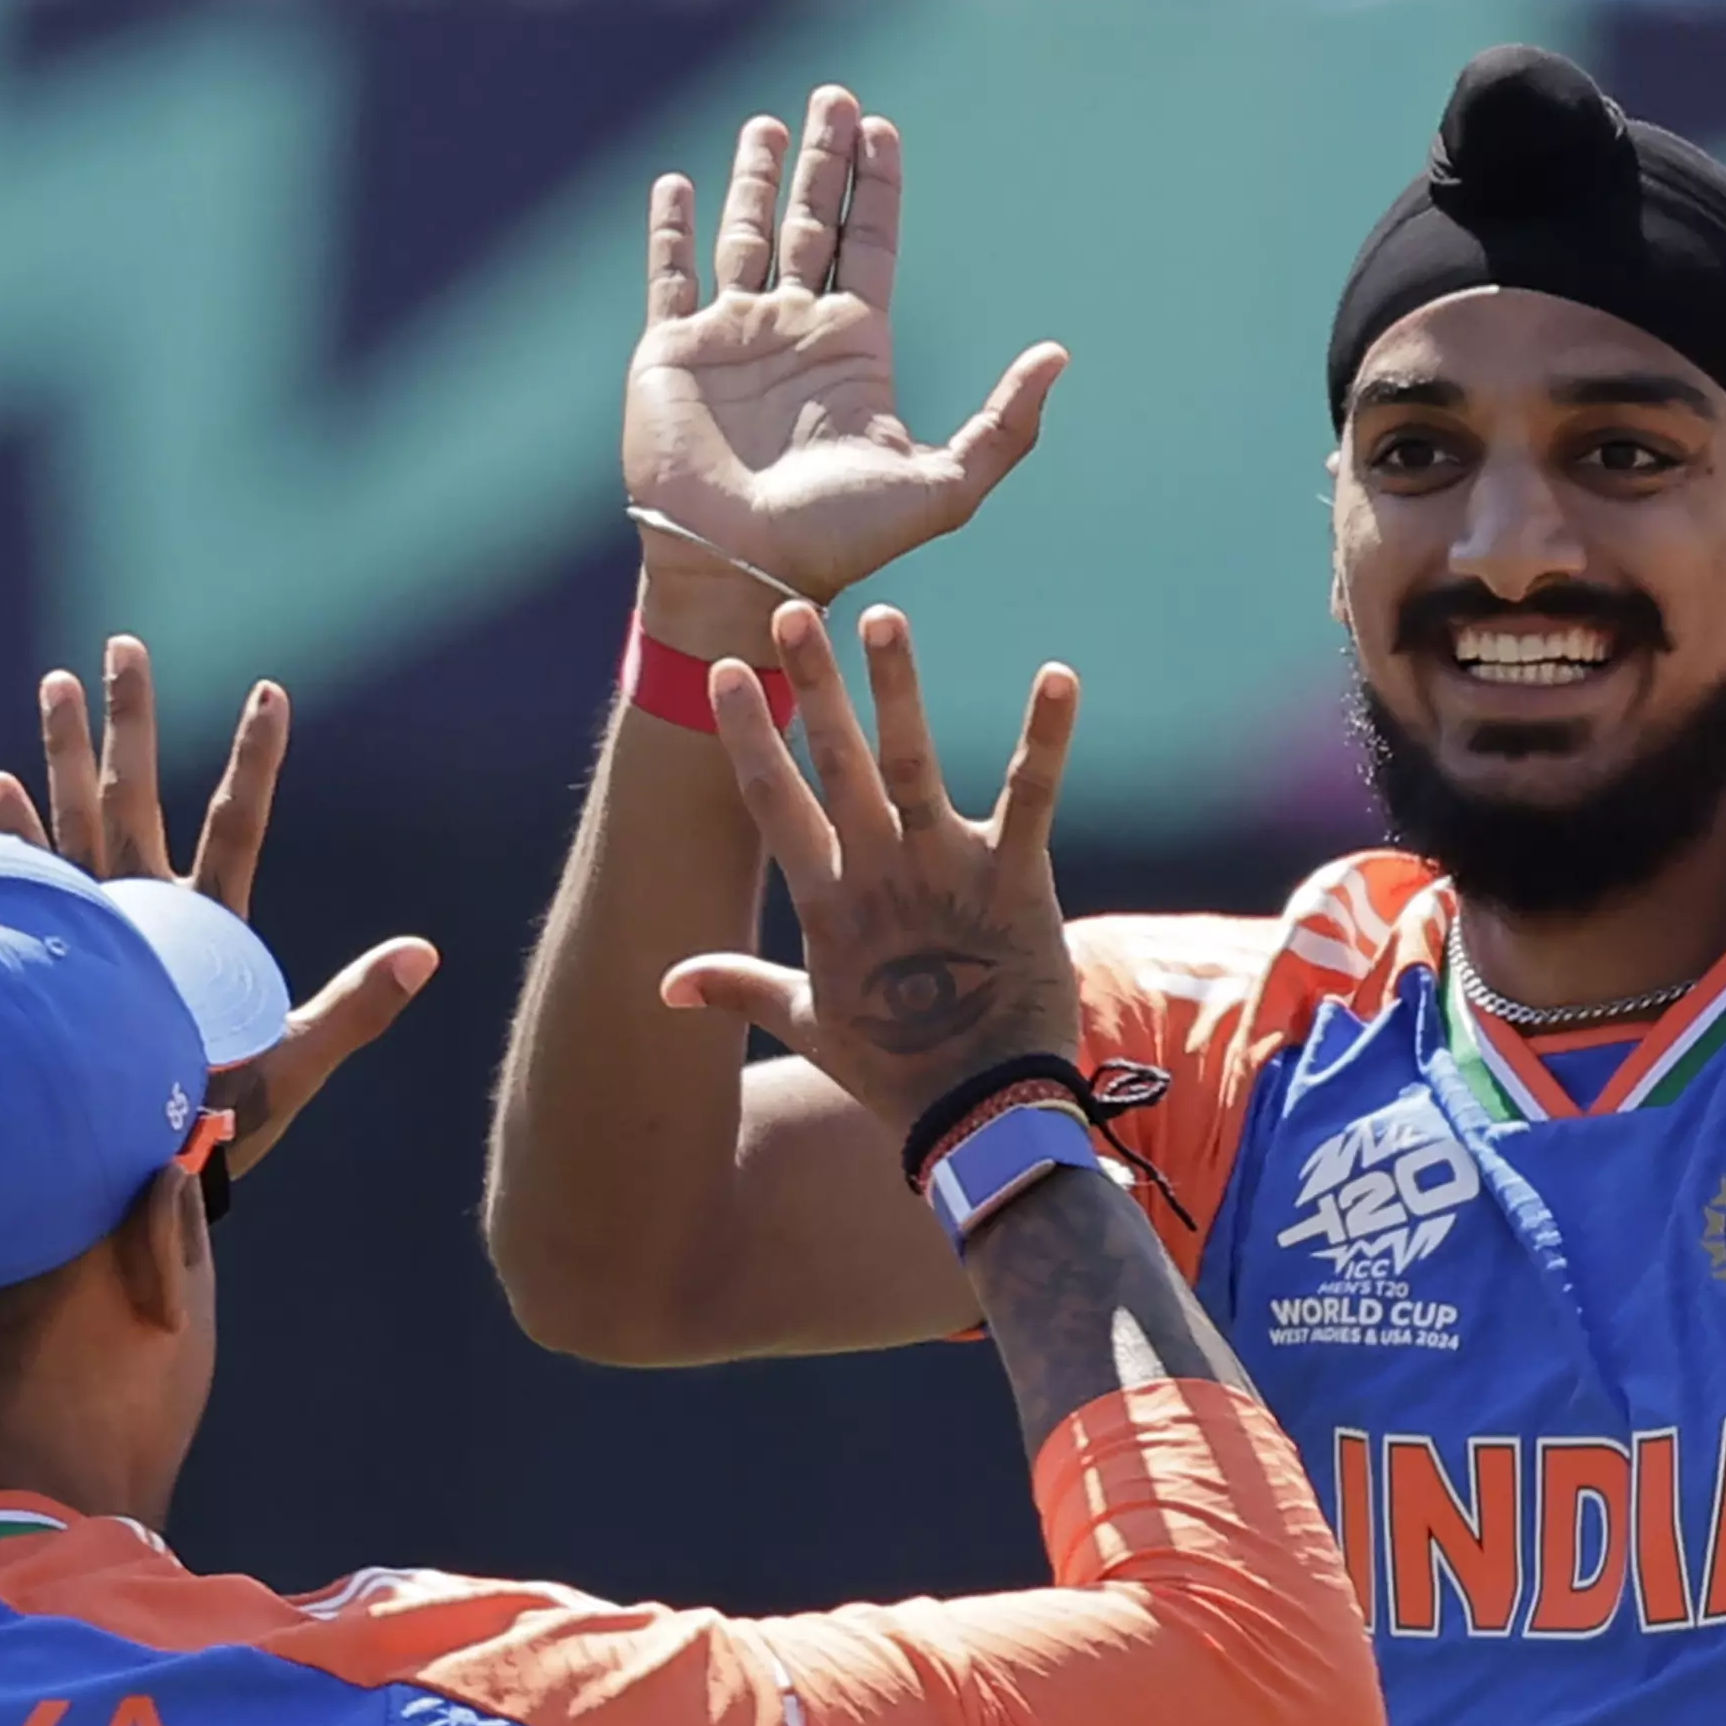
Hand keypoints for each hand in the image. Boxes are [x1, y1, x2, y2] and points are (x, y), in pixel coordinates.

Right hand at [0, 635, 434, 1178]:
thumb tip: (426, 953)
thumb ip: (355, 1010)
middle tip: (125, 643)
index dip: (256, 759)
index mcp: (210, 927)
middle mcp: (150, 912)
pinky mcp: (50, 954)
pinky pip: (27, 880)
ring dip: (65, 754)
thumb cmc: (219, 1131)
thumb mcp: (294, 1065)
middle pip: (139, 795)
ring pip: (79, 820)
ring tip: (57, 681)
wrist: (138, 1182)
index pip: (238, 823)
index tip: (271, 691)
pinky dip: (10, 834)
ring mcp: (97, 928)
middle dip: (131, 720)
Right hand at [627, 85, 1067, 637]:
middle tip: (835, 94)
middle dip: (822, 159)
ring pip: (743, 234)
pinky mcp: (670, 352)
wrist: (740, 570)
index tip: (880, 127)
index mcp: (853, 348)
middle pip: (811, 221)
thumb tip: (1059, 355)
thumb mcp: (943, 486)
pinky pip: (669, 276)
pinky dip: (670, 229)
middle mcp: (793, 331)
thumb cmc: (838, 538)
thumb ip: (1003, 426)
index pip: (870, 242)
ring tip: (767, 122)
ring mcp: (730, 338)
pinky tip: (676, 183)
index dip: (876, 185)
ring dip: (753, 177)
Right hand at [659, 602, 1082, 1139]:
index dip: (750, 735)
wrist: (981, 1114)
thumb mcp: (808, 1025)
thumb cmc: (893, 1071)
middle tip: (793, 611)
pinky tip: (1058, 675)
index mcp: (827, 903)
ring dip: (898, 688)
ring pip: (913, 761)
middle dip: (814, 685)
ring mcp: (946, 870)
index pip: (775, 802)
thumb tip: (667, 983)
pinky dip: (1046, 735)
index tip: (727, 672)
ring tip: (885, 616)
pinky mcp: (1016, 878)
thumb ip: (740, 986)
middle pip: (836, 763)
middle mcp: (878, 873)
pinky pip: (1030, 793)